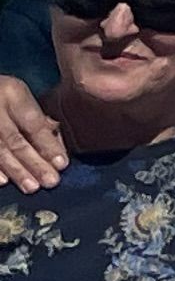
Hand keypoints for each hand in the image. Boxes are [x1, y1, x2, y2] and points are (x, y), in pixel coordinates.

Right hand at [0, 78, 68, 193]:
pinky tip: (3, 182)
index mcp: (12, 93)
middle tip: (50, 181)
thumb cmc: (3, 95)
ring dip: (15, 171)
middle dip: (34, 163)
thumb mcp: (21, 96)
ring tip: (31, 187)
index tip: (62, 163)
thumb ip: (38, 120)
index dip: (48, 145)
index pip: (33, 123)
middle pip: (15, 140)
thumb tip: (57, 149)